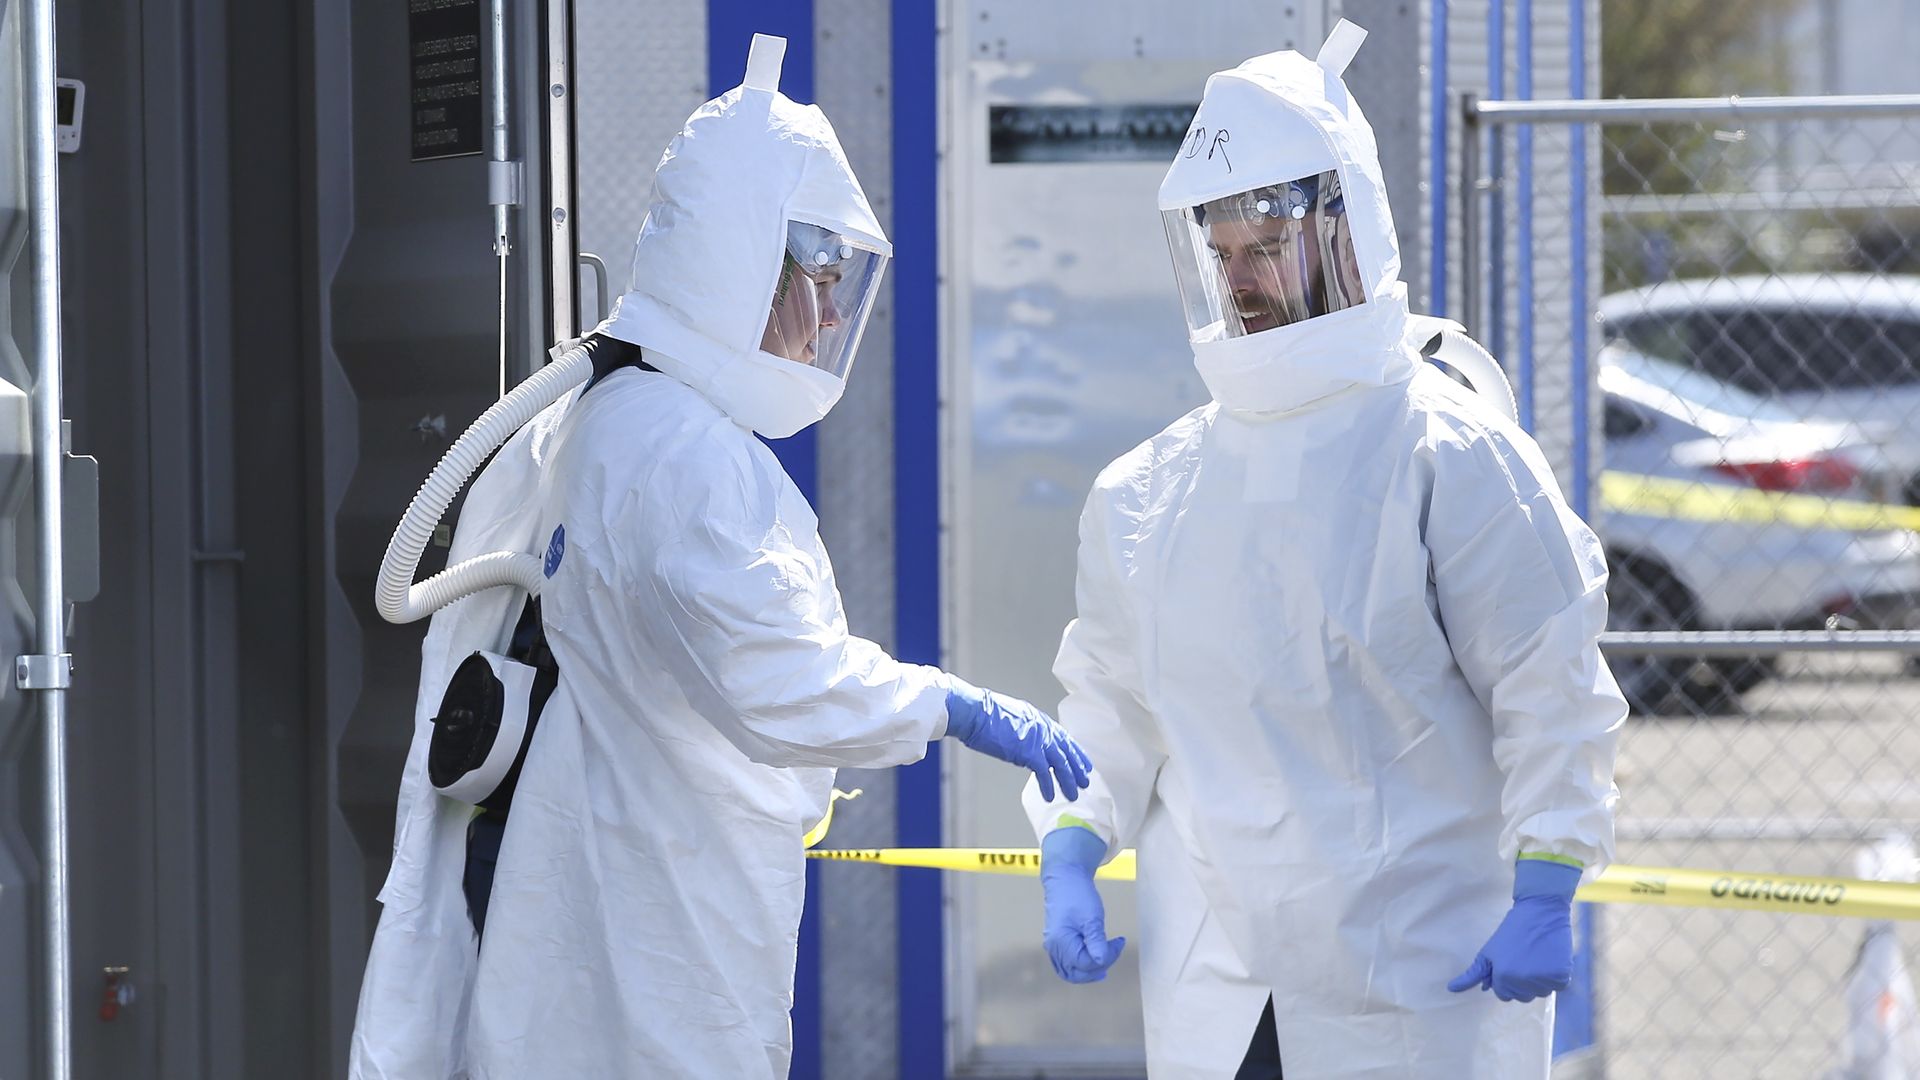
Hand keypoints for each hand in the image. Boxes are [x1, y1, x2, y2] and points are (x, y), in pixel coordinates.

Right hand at [943, 675, 1091, 801]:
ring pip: (1061, 764)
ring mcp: (1038, 740)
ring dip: (1068, 781)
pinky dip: (1048, 786)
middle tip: (1086, 782)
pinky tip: (1050, 796)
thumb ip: (1025, 729)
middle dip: (1077, 768)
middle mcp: (1043, 728)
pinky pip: (1044, 773)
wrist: (976, 712)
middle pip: (1066, 751)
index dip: (1075, 752)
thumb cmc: (985, 714)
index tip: (1083, 762)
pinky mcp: (1029, 752)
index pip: (1063, 737)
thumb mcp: (1012, 717)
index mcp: (1039, 719)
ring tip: (1073, 794)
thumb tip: (1026, 742)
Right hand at [1040, 827, 1125, 982]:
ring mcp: (1053, 946)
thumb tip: (1102, 962)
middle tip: (1113, 953)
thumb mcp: (1092, 918)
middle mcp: (1054, 948)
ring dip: (1089, 970)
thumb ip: (1097, 943)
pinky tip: (1092, 958)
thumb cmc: (1078, 895)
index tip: (1118, 943)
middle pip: (1076, 973)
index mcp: (1061, 942)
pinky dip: (1080, 965)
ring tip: (1105, 961)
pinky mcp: (1056, 943)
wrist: (1065, 878)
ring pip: (1070, 971)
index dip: (1106, 958)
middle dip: (1097, 968)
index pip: (1086, 963)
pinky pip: (1066, 964)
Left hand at [1447, 858, 1582, 1001]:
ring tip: (1537, 958)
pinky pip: (1557, 986)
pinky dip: (1555, 976)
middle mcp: (1523, 982)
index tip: (1511, 963)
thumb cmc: (1511, 931)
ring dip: (1538, 980)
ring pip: (1540, 992)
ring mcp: (1543, 980)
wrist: (1540, 911)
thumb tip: (1452, 989)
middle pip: (1522, 996)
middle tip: (1524, 960)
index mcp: (1503, 977)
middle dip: (1521, 982)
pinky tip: (1549, 958)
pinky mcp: (1562, 976)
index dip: (1506, 980)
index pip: (1504, 995)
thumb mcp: (1488, 952)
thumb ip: (1472, 974)